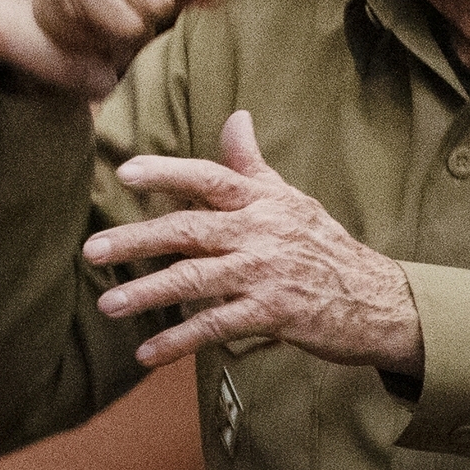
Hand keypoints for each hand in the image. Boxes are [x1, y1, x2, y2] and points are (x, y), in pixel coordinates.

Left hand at [85, 111, 421, 373]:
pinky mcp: (273, 313)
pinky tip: (147, 352)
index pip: (209, 178)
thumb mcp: (290, 199)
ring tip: (108, 303)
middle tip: (93, 250)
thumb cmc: (324, 246)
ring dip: (148, 292)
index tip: (125, 173)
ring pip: (196, 279)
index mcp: (262, 201)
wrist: (376, 300)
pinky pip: (216, 326)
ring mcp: (266, 273)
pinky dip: (179, 341)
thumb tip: (235, 117)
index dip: (167, 172)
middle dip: (138, 239)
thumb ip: (252, 164)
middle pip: (189, 229)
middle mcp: (261, 231)